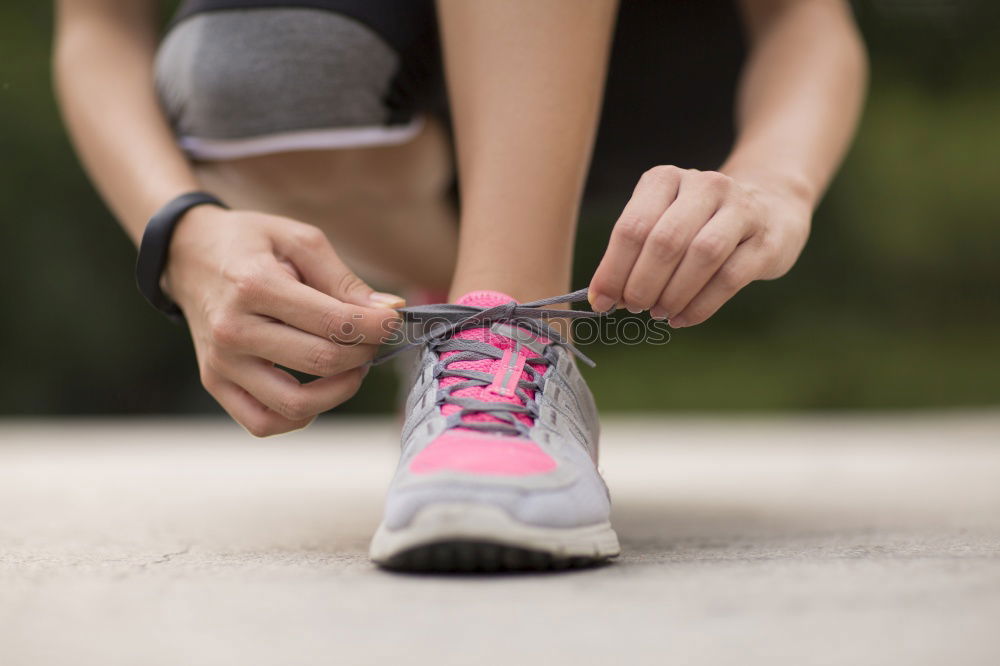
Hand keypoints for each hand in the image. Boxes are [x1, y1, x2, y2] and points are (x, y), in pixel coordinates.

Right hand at [164, 206, 403, 436]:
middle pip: (321, 361)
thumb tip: (389, 311)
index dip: (376, 327)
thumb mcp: (300, 240)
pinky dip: (300, 415)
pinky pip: (263, 422)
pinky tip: (318, 389)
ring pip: (295, 404)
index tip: (393, 320)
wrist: (187, 255)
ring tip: (352, 367)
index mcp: (255, 285)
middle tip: (374, 339)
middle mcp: (234, 329)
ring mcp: (221, 362)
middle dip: (364, 353)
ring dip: (338, 391)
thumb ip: (344, 280)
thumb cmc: (251, 244)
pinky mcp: (214, 383)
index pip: (333, 322)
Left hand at [588, 166, 811, 326]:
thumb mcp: (661, 224)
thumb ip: (632, 255)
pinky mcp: (767, 240)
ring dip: (673, 293)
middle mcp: (705, 186)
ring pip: (702, 254)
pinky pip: (730, 276)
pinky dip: (701, 305)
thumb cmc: (698, 225)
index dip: (613, 270)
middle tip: (633, 308)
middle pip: (665, 240)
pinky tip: (683, 319)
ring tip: (658, 314)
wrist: (769, 211)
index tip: (601, 301)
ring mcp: (741, 209)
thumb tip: (601, 297)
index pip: (632, 227)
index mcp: (666, 179)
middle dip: (642, 283)